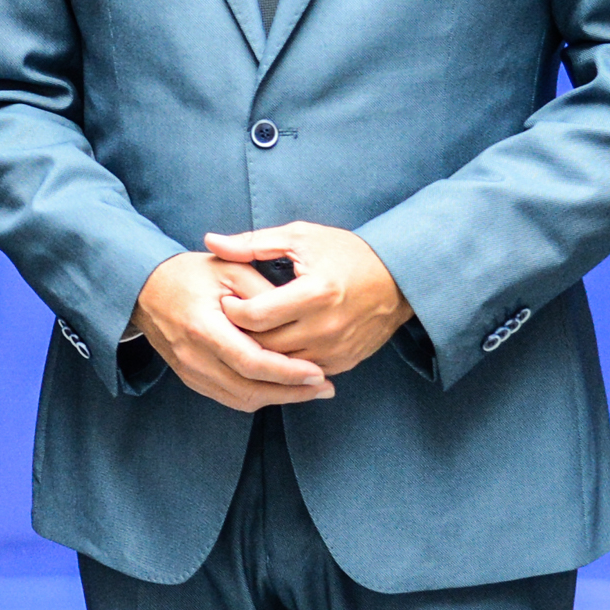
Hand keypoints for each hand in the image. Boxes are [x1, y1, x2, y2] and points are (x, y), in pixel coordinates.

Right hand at [132, 251, 332, 412]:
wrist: (143, 290)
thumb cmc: (188, 275)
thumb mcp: (228, 269)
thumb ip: (262, 292)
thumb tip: (297, 317)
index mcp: (203, 327)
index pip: (251, 362)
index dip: (287, 372)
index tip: (318, 372)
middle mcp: (194, 357)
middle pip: (249, 389)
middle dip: (292, 392)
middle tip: (325, 386)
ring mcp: (190, 371)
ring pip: (242, 399)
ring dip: (279, 399)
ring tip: (311, 390)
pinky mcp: (191, 378)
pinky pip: (230, 398)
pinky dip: (259, 397)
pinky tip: (282, 388)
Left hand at [205, 224, 414, 376]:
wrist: (398, 279)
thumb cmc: (346, 253)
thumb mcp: (300, 237)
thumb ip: (252, 243)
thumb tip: (211, 241)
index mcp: (315, 292)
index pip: (256, 315)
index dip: (232, 309)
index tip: (224, 300)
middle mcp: (327, 326)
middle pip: (264, 344)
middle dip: (239, 334)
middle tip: (225, 321)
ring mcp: (337, 349)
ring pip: (280, 363)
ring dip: (259, 351)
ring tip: (245, 332)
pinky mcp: (343, 362)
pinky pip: (300, 372)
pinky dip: (283, 362)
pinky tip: (271, 345)